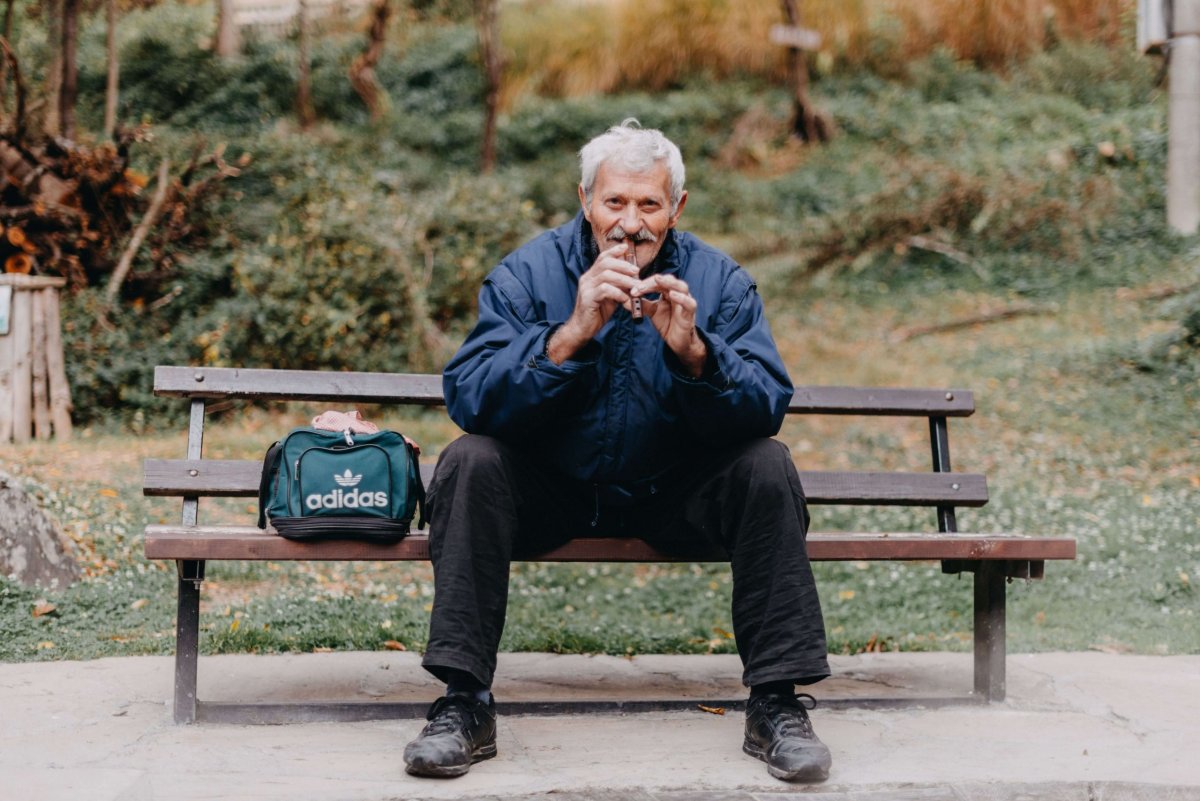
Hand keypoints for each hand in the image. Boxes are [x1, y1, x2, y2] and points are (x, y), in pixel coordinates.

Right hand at [547, 242, 637, 362]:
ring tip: (635, 287)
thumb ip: (618, 285)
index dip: (614, 250)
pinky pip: (605, 290)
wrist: (582, 329)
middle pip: (605, 263)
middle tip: (636, 271)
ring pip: (606, 275)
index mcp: (592, 276)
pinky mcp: (588, 298)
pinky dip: (618, 293)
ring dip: (624, 279)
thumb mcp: (611, 296)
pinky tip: (625, 300)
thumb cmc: (598, 312)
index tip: (626, 247)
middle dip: (623, 265)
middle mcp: (587, 278)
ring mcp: (586, 288)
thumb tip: (634, 278)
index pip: (602, 257)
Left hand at [632, 274, 707, 376]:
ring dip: (669, 283)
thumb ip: (642, 304)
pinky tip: (673, 295)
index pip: (657, 282)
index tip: (632, 290)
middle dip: (653, 282)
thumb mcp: (652, 312)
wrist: (677, 341)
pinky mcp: (690, 313)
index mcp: (669, 291)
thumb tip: (625, 299)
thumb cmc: (667, 323)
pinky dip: (682, 298)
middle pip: (668, 280)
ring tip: (658, 280)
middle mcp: (679, 293)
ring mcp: (685, 302)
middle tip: (639, 286)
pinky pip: (689, 303)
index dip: (644, 284)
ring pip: (682, 287)